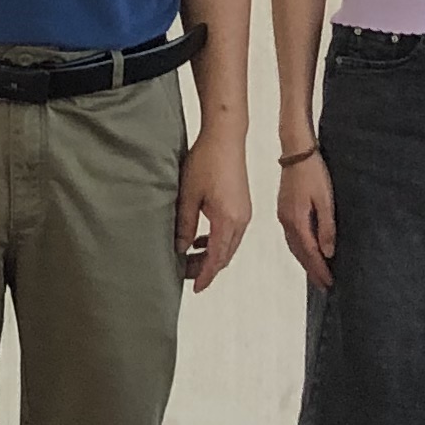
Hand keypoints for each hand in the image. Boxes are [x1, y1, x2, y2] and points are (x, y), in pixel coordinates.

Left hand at [175, 130, 251, 294]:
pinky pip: (231, 232)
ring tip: (190, 258)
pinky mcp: (242, 204)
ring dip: (211, 254)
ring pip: (228, 244)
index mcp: (228, 221)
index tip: (195, 287)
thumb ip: (185, 225)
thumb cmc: (206, 161)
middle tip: (185, 274)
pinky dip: (217, 240)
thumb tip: (180, 248)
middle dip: (206, 267)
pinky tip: (201, 238)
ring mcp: (244, 212)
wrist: (226, 137)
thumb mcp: (188, 195)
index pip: (217, 258)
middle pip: (224, 255)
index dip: (205, 275)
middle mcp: (241, 220)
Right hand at [277, 147, 336, 284]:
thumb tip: (328, 252)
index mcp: (297, 220)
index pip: (310, 253)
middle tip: (324, 284)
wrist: (297, 151)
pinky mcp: (284, 208)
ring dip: (305, 261)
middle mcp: (287, 221)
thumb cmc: (312, 172)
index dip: (319, 269)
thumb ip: (326, 227)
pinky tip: (306, 250)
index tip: (329, 282)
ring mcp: (283, 214)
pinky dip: (299, 248)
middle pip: (299, 253)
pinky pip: (291, 236)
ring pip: (294, 246)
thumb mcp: (325, 200)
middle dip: (312, 270)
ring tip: (316, 273)